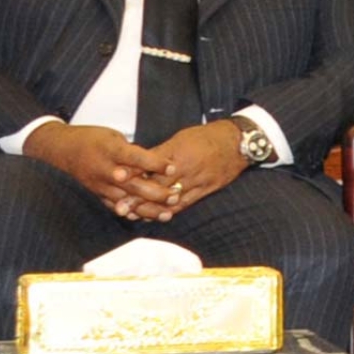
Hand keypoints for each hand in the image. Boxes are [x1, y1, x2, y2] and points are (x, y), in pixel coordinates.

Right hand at [23, 121, 178, 219]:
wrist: (63, 151)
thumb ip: (133, 152)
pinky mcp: (98, 195)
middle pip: (134, 184)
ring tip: (167, 213)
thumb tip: (155, 163)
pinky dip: (133, 213)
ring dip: (148, 209)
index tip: (172, 167)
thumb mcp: (114, 137)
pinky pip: (117, 207)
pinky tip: (148, 218)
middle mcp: (106, 170)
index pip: (137, 158)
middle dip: (156, 192)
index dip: (155, 163)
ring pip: (128, 201)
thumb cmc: (94, 139)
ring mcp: (101, 186)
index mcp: (111, 151)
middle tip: (176, 195)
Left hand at [119, 119, 246, 218]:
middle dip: (137, 196)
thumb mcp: (182, 137)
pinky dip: (170, 211)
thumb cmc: (207, 137)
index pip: (150, 164)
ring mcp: (196, 180)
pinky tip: (158, 217)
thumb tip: (142, 162)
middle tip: (120, 206)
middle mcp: (185, 167)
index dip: (134, 172)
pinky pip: (185, 203)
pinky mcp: (205, 189)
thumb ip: (162, 152)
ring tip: (133, 215)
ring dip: (151, 208)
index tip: (117, 178)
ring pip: (169, 198)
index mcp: (177, 151)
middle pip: (157, 184)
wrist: (237, 143)